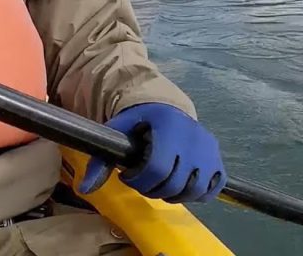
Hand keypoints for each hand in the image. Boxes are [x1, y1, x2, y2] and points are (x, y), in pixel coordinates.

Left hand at [79, 102, 226, 202]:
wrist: (166, 108)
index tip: (129, 175)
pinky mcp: (218, 160)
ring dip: (173, 194)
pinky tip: (180, 185)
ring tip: (159, 183)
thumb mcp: (117, 132)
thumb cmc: (139, 121)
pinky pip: (212, 189)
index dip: (139, 180)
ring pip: (194, 191)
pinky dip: (197, 194)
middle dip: (153, 189)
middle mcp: (193, 138)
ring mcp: (209, 150)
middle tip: (142, 180)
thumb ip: (101, 160)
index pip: (156, 169)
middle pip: (174, 184)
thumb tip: (84, 189)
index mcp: (168, 127)